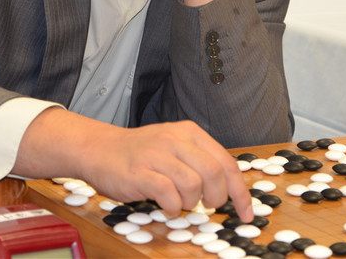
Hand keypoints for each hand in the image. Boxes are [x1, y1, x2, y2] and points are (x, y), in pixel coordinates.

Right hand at [13, 109, 253, 220]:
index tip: (246, 212)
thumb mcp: (174, 146)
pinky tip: (165, 206)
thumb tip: (229, 189)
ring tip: (178, 202)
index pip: (226, 162)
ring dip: (190, 203)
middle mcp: (175, 140)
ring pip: (193, 185)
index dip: (240, 191)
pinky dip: (171, 207)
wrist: (99, 149)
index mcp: (189, 133)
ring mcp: (157, 155)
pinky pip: (168, 195)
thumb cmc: (140, 153)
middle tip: (206, 205)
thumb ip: (199, 161)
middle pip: (214, 173)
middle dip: (216, 198)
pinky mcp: (140, 173)